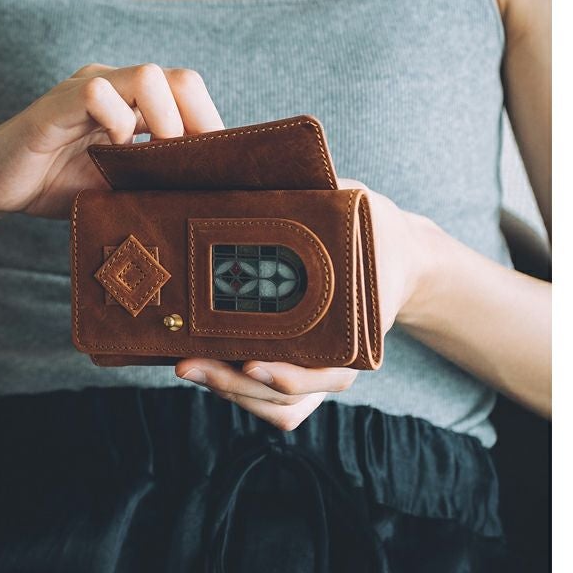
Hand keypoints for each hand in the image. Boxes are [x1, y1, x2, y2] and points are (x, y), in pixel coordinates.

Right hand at [0, 63, 224, 220]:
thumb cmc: (51, 185)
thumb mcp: (114, 186)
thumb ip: (152, 180)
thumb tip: (206, 196)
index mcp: (130, 101)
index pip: (188, 92)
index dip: (211, 127)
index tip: (218, 169)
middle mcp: (112, 85)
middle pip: (179, 78)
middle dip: (198, 122)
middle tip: (191, 166)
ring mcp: (83, 89)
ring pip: (147, 76)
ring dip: (164, 121)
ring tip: (156, 157)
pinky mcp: (55, 105)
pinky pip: (97, 93)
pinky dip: (117, 121)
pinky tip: (112, 151)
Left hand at [174, 176, 441, 429]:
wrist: (388, 249)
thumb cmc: (368, 226)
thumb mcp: (355, 206)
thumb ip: (324, 194)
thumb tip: (274, 169)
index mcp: (358, 327)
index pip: (327, 373)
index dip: (289, 375)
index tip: (251, 363)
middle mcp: (338, 356)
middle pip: (286, 396)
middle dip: (234, 384)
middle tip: (187, 364)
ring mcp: (314, 364)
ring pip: (271, 402)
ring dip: (226, 389)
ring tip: (184, 365)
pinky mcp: (293, 360)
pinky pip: (264, 394)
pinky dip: (232, 387)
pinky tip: (197, 362)